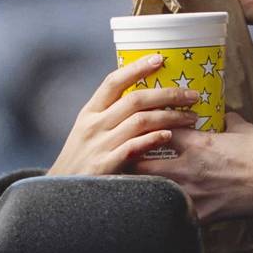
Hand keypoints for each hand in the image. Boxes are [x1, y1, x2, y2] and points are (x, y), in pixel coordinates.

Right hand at [49, 54, 199, 176]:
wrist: (60, 193)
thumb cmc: (81, 159)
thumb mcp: (87, 130)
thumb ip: (110, 115)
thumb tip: (143, 97)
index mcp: (89, 112)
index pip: (113, 81)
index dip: (137, 67)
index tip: (160, 58)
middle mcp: (93, 125)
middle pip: (135, 100)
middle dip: (168, 94)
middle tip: (193, 95)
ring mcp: (99, 145)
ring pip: (139, 122)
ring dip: (170, 117)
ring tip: (191, 118)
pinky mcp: (105, 166)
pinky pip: (132, 148)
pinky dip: (152, 139)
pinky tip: (168, 136)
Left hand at [134, 113, 252, 222]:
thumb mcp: (242, 126)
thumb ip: (224, 117)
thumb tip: (218, 110)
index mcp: (198, 142)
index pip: (156, 130)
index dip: (143, 129)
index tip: (136, 129)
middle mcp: (190, 167)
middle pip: (142, 162)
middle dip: (129, 160)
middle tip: (121, 158)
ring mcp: (195, 192)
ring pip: (152, 189)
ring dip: (141, 185)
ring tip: (130, 183)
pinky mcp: (204, 214)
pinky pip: (173, 213)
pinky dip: (165, 208)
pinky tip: (159, 207)